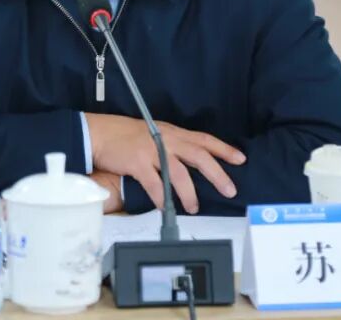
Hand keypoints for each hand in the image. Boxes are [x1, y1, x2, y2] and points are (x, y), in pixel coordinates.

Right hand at [84, 113, 245, 213]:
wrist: (99, 133)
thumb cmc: (125, 134)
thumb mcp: (154, 133)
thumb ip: (172, 145)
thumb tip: (191, 162)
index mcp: (173, 133)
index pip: (204, 139)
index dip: (223, 149)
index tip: (241, 159)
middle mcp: (166, 140)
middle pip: (199, 156)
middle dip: (217, 174)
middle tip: (230, 190)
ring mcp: (152, 151)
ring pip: (178, 173)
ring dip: (189, 193)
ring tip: (194, 207)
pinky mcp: (137, 163)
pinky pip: (154, 184)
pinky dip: (161, 198)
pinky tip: (165, 208)